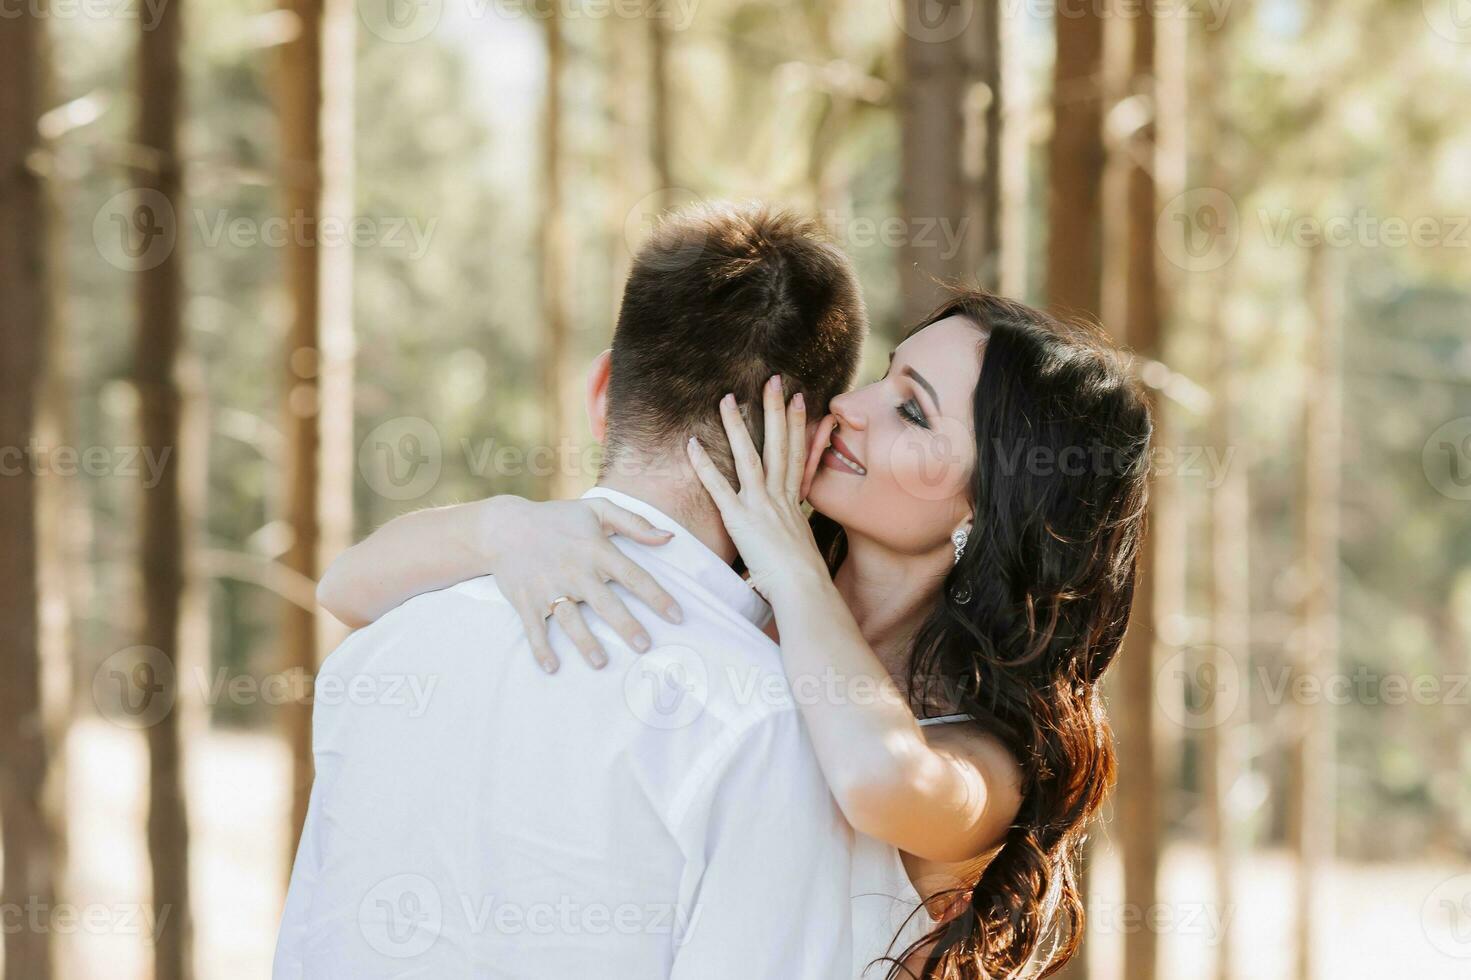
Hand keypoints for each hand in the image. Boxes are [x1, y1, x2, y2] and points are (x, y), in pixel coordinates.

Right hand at [489, 497, 683, 672]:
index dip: (657, 596)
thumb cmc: (557, 519)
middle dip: (625, 625)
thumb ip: (634, 523)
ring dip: (585, 642)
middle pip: (605, 602)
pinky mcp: (526, 601)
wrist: (503, 527)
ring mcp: (549, 587)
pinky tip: (552, 667)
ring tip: (601, 663)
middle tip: (644, 646)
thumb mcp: (597, 510)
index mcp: (596, 550)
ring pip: (571, 619)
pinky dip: (541, 649)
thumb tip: (669, 537)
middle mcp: (574, 571)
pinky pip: (534, 629)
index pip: (633, 575)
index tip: (677, 617)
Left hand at [685, 375, 830, 601]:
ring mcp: (760, 506)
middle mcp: (779, 497)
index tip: (799, 399)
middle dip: (776, 410)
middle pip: (778, 445)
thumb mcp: (802, 547)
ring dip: (738, 426)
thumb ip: (792, 533)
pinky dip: (704, 465)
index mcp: (793, 503)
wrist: (804, 589)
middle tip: (774, 379)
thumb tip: (789, 534)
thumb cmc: (802, 578)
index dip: (798, 425)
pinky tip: (692, 444)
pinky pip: (718, 488)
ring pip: (749, 457)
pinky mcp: (740, 520)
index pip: (797, 454)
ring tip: (728, 398)